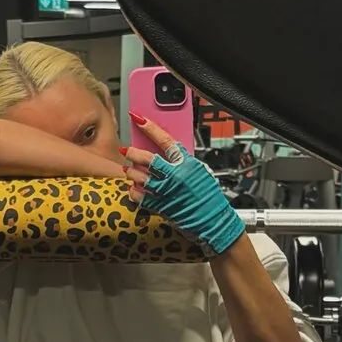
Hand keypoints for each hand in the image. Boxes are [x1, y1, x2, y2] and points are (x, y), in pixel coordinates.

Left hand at [121, 113, 245, 255]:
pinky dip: (133, 192)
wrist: (214, 222)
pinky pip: (140, 197)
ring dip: (131, 172)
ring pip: (140, 177)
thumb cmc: (209, 197)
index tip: (138, 119)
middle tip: (127, 150)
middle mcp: (175, 176)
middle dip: (133, 153)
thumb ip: (183, 162)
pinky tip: (133, 189)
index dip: (150, 128)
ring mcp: (166, 192)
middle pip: (148, 159)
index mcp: (187, 164)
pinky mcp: (161, 207)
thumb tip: (166, 153)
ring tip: (128, 170)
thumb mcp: (200, 173)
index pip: (165, 141)